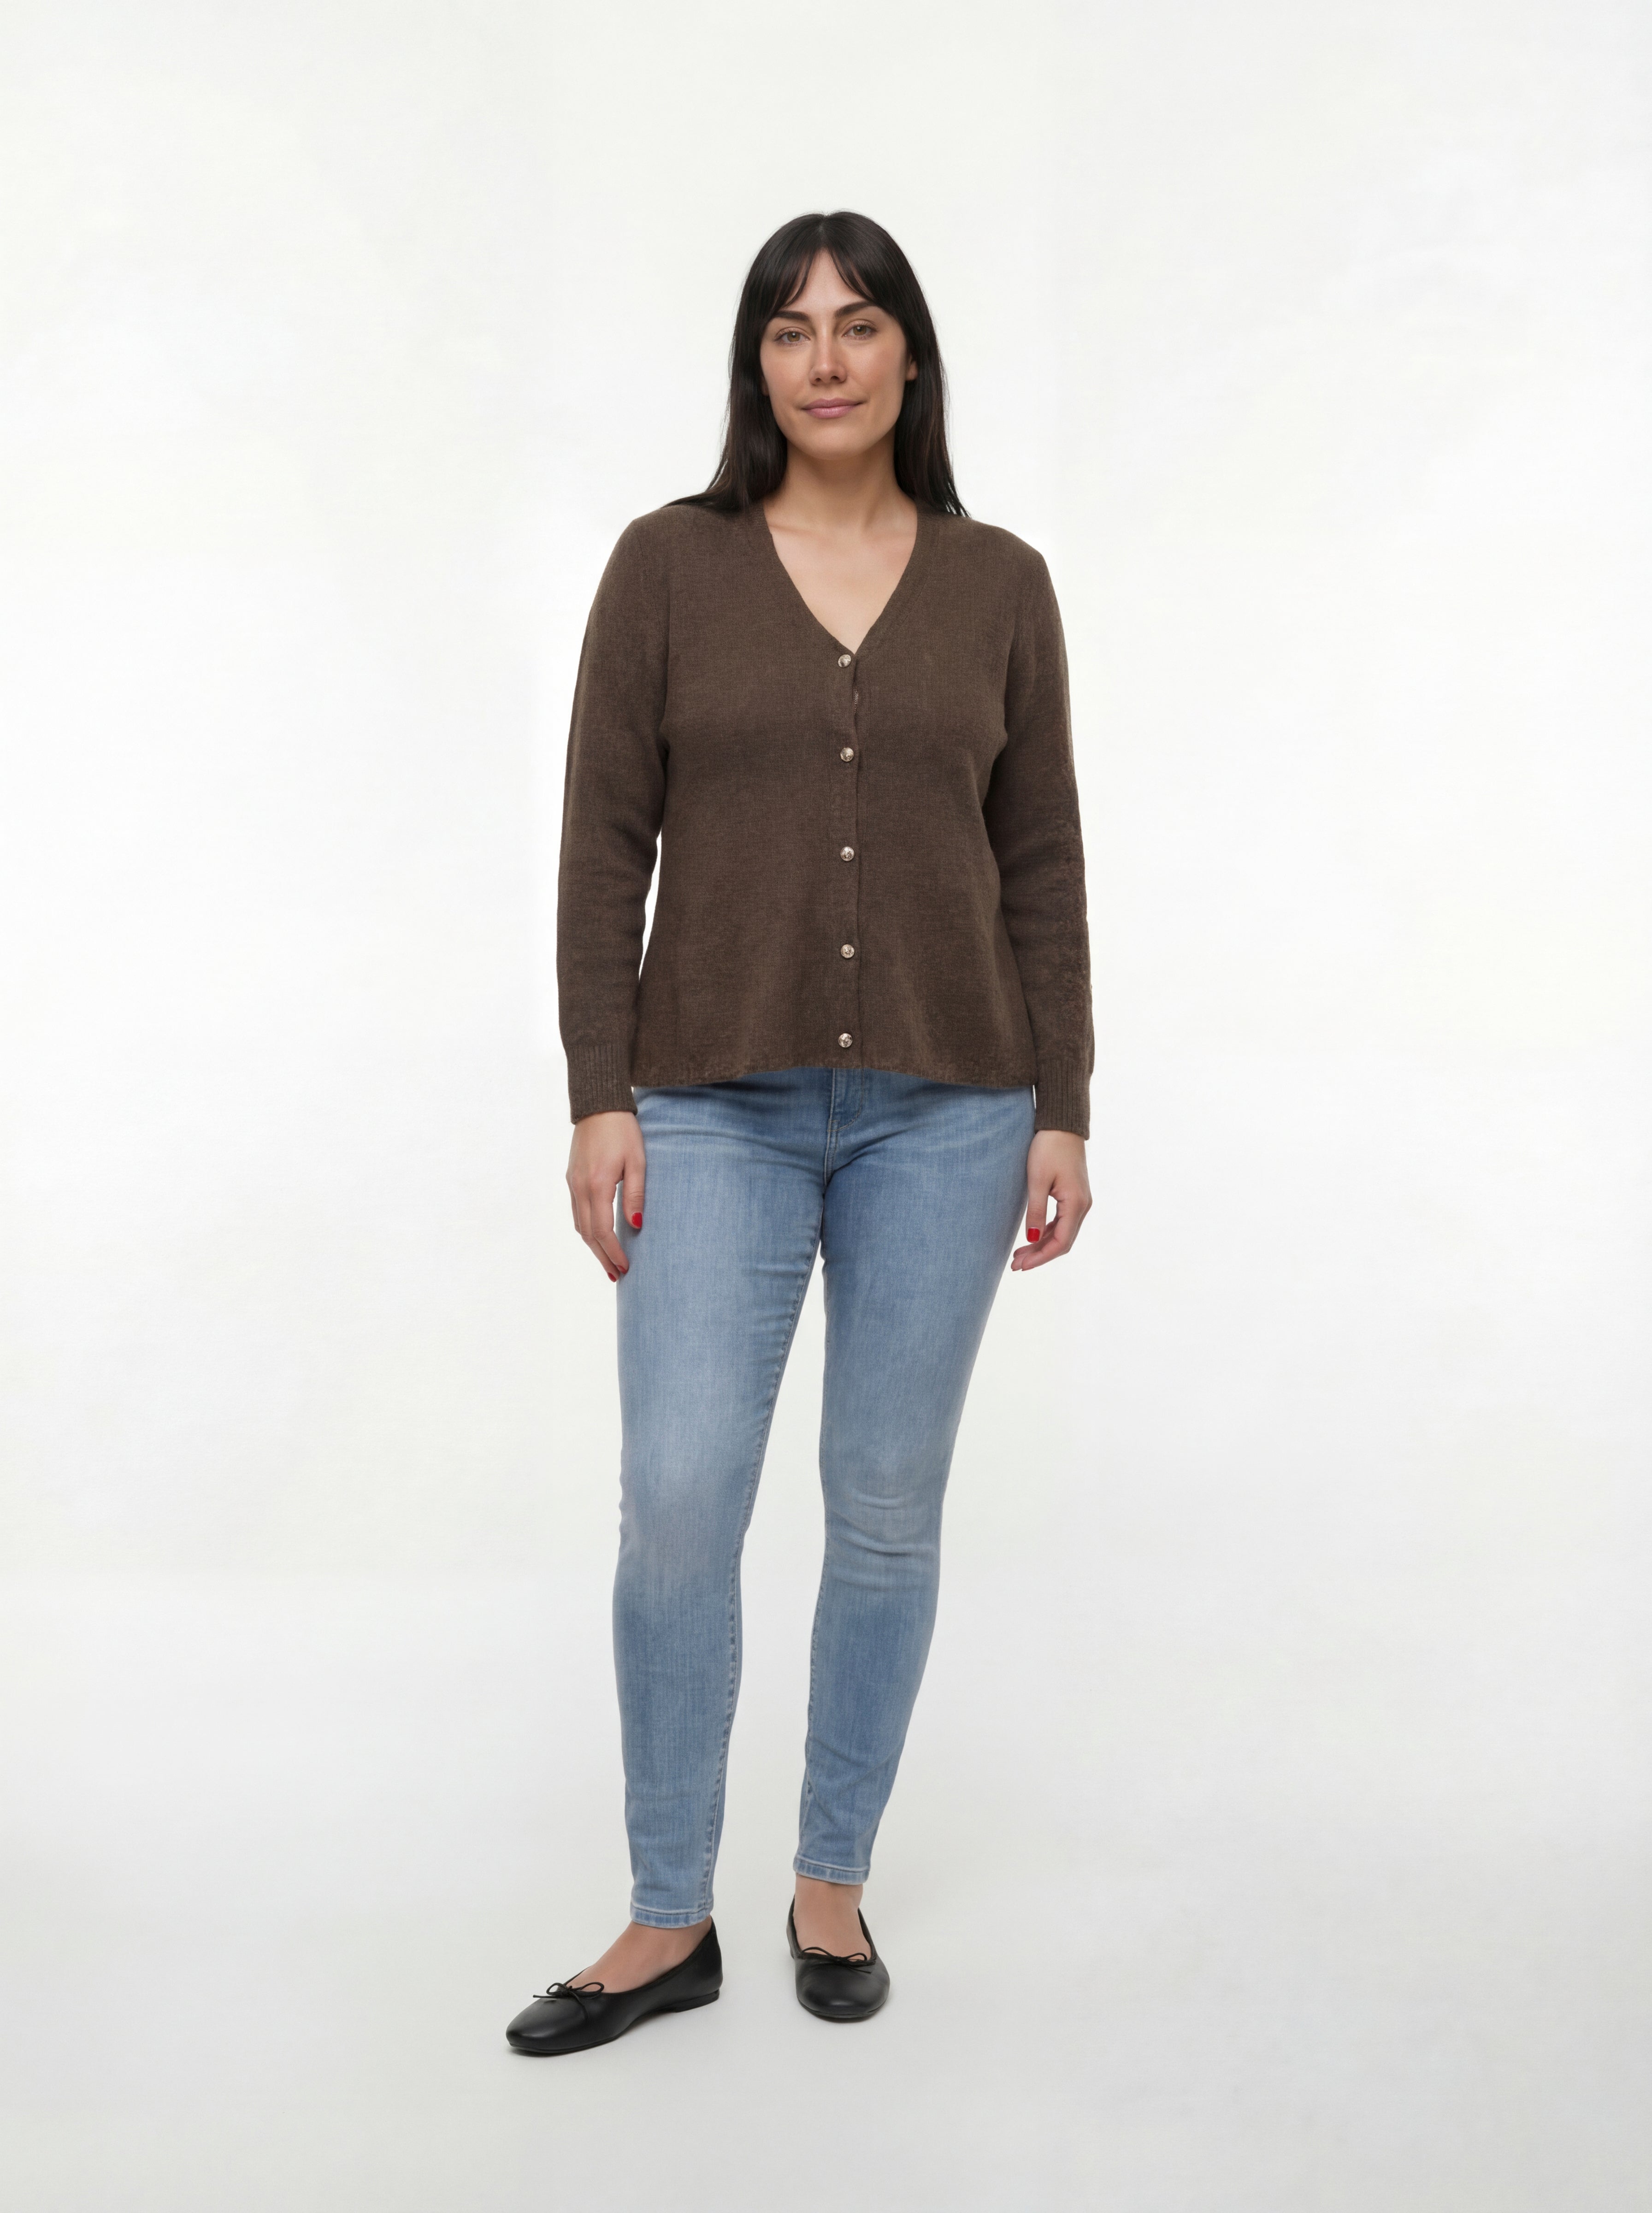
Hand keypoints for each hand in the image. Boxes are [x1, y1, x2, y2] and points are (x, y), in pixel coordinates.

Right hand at [567, 1110, 644, 1282]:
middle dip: (602, 1257)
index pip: (602, 1230)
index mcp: (597, 1185)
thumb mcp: (637, 1161)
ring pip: (579, 1225)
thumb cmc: (623, 1131)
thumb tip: (636, 1225)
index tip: (625, 1267)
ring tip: (608, 1262)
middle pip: (588, 1234)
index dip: (613, 1252)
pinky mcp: (571, 1178)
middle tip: (617, 1275)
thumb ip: (635, 1194)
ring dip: (593, 1246)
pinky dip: (586, 1229)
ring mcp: (572, 1183)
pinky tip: (596, 1236)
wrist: (599, 1105)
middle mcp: (579, 1187)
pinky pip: (576, 1212)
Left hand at [1010, 1129, 1090, 1271]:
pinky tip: (1031, 1237)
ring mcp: (1080, 1201)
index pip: (1060, 1242)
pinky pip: (1062, 1221)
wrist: (1062, 1125)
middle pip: (1062, 1241)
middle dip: (1039, 1255)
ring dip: (1041, 1245)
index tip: (1022, 1266)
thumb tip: (1031, 1239)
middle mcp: (1082, 1206)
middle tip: (1015, 1265)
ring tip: (1019, 1255)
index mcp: (1076, 1204)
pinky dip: (1046, 1232)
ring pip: (1062, 1232)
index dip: (1041, 1257)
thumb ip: (1036, 1211)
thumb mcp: (1037, 1180)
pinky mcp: (1073, 1195)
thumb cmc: (1048, 1148)